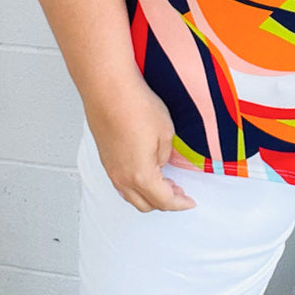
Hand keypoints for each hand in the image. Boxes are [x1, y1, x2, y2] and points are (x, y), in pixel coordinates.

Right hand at [84, 80, 197, 212]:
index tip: (190, 202)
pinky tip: (146, 172)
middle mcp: (122, 177)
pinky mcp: (105, 158)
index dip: (180, 204)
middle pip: (146, 204)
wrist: (109, 90)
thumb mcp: (166, 133)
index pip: (164, 201)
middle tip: (180, 192)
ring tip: (165, 182)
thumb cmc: (136, 107)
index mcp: (141, 176)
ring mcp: (111, 169)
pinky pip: (121, 183)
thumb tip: (159, 162)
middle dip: (165, 202)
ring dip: (149, 194)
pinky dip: (136, 185)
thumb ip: (165, 156)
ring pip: (131, 195)